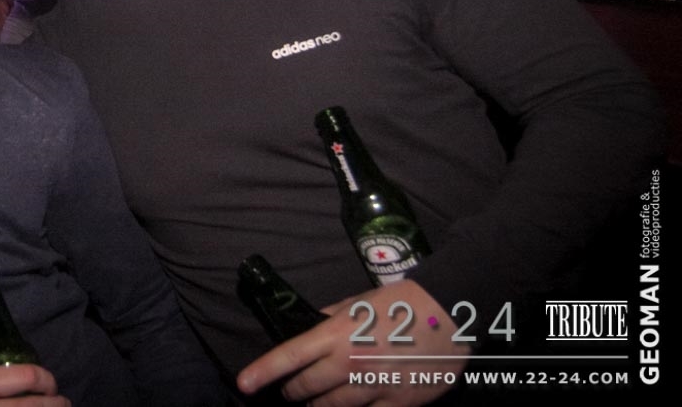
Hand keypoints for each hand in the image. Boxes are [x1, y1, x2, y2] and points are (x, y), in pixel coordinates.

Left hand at [237, 279, 468, 406]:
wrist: (451, 313)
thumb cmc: (402, 301)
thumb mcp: (358, 302)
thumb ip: (330, 318)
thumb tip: (309, 327)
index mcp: (337, 334)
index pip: (290, 356)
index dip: (263, 372)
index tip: (245, 384)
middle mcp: (351, 363)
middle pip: (306, 389)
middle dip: (293, 392)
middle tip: (290, 391)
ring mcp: (375, 387)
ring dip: (318, 406)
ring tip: (313, 403)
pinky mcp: (399, 404)